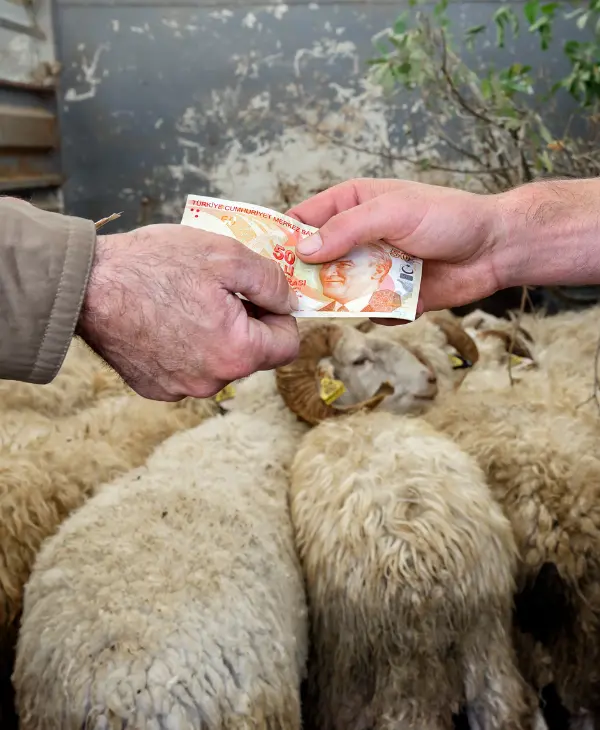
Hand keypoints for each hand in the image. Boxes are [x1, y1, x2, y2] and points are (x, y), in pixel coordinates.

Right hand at [77, 224, 299, 400]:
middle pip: (253, 356)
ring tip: (188, 302)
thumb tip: (290, 301)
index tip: (262, 296)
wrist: (84, 286)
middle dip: (248, 324)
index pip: (287, 345)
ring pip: (220, 363)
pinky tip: (166, 320)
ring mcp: (180, 389)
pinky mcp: (155, 388)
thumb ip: (270, 281)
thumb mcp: (225, 255)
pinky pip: (188, 369)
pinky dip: (186, 348)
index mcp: (237, 353)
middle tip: (221, 291)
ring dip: (216, 336)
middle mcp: (212, 382)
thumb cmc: (153, 266)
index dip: (281, 316)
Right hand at [289, 178, 501, 315]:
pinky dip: (376, 313)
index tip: (261, 259)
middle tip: (292, 294)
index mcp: (351, 206)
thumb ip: (347, 228)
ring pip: (337, 290)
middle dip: (305, 277)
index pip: (303, 219)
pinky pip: (367, 311)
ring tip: (347, 302)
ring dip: (339, 299)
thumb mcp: (393, 211)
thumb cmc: (447, 217)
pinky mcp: (389, 297)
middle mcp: (356, 238)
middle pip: (314, 261)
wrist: (494, 250)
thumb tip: (304, 249)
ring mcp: (371, 268)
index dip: (281, 237)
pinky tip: (398, 305)